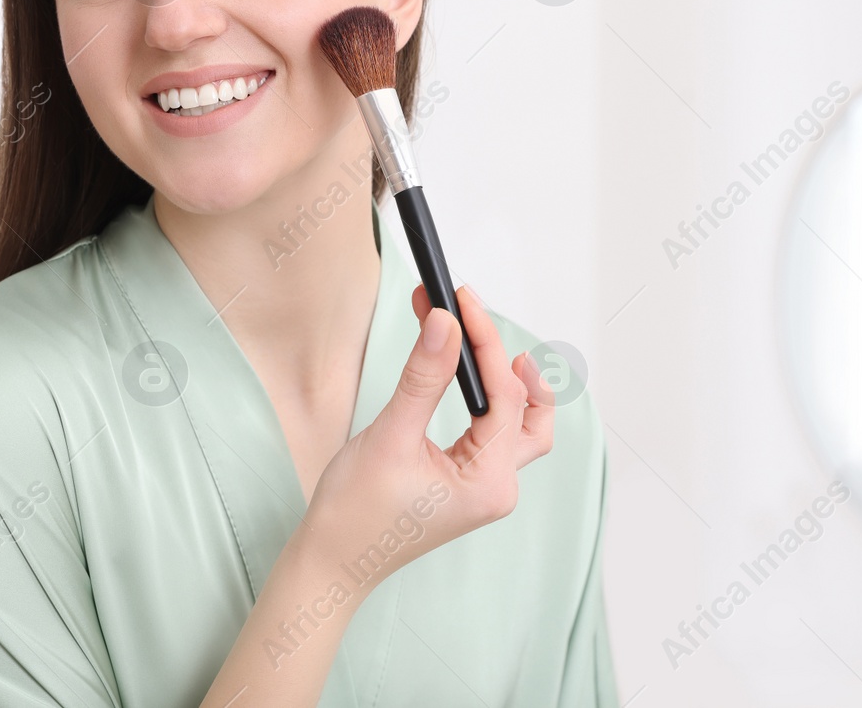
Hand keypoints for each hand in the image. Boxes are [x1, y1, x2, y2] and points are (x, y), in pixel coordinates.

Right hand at [294, 282, 554, 591]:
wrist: (332, 560)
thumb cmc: (355, 513)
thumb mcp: (390, 437)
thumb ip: (423, 378)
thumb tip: (446, 325)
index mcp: (489, 484)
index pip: (505, 396)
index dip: (484, 341)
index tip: (461, 300)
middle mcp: (497, 488)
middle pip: (530, 412)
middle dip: (507, 360)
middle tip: (476, 319)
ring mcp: (485, 488)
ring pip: (517, 423)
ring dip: (502, 379)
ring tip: (477, 339)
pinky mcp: (467, 482)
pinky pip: (491, 432)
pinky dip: (484, 397)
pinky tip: (466, 373)